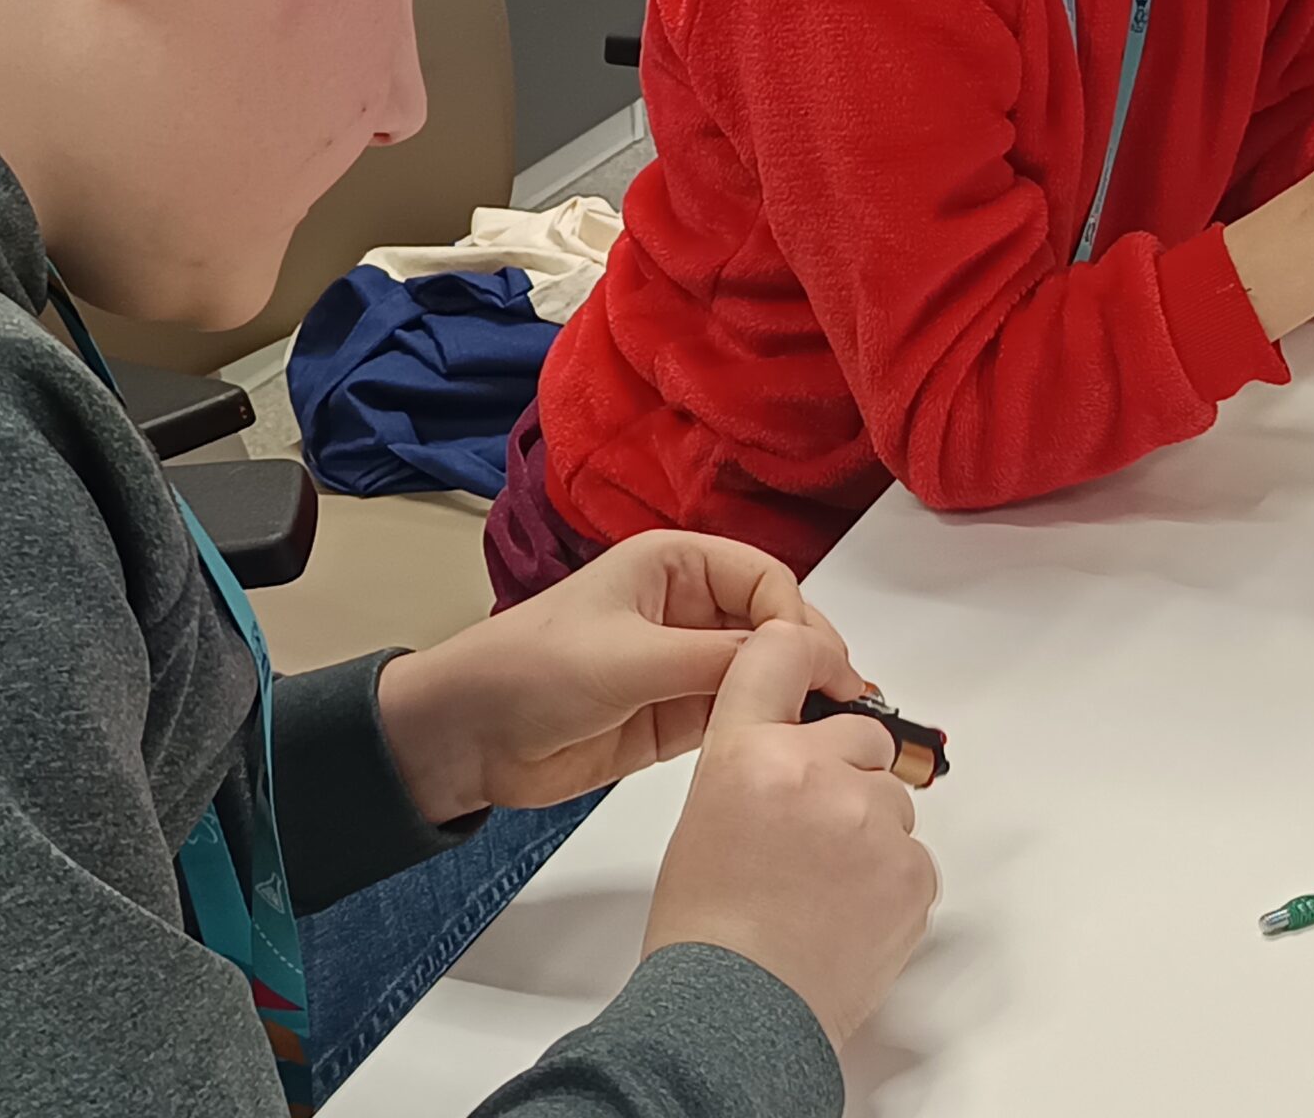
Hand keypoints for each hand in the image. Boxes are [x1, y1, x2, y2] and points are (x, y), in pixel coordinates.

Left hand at [376, 531, 862, 818]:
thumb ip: (714, 658)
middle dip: (811, 659)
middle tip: (847, 706)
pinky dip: (770, 728)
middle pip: (775, 625)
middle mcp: (689, 607)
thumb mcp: (627, 657)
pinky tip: (797, 749)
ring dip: (798, 696)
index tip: (824, 668)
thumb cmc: (531, 672)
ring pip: (764, 673)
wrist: (465, 738)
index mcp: (674, 564)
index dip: (800, 620)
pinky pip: (739, 714)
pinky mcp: (678, 715)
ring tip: (838, 733)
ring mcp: (686, 664)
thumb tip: (799, 660)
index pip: (765, 579)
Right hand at [644, 621, 936, 1050]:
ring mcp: (869, 820)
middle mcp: (813, 770)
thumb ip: (758, 757)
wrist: (736, 1014)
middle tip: (806, 833)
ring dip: (869, 830)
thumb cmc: (707, 927)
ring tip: (819, 886)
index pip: (783, 650)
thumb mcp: (707, 810)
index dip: (807, 655)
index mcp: (748, 750)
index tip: (822, 663)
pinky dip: (889, 879)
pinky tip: (844, 911)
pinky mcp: (911, 869)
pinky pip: (912, 854)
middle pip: (862, 735)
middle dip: (845, 772)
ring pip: (891, 798)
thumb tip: (805, 742)